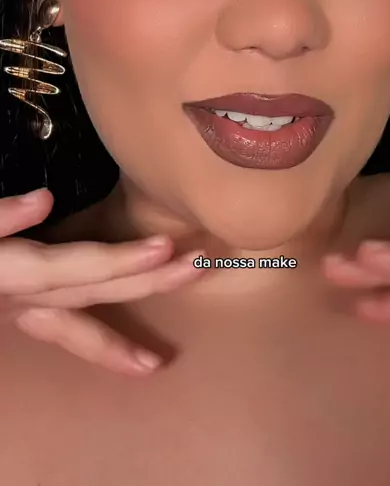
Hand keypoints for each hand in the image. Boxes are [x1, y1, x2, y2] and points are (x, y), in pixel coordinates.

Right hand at [0, 188, 202, 374]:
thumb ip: (1, 217)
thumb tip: (44, 199)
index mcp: (13, 275)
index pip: (79, 267)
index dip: (123, 259)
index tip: (165, 248)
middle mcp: (22, 300)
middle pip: (94, 292)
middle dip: (148, 282)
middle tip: (198, 266)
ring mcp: (19, 312)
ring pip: (77, 331)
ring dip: (120, 341)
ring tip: (157, 361)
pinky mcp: (16, 313)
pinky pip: (62, 335)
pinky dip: (94, 345)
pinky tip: (123, 353)